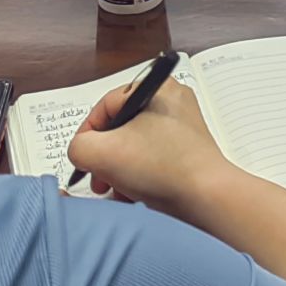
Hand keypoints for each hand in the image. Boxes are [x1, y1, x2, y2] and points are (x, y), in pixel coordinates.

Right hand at [66, 80, 234, 213]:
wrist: (207, 198)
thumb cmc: (162, 167)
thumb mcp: (104, 153)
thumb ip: (79, 147)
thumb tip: (82, 152)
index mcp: (157, 87)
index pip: (106, 106)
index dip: (87, 135)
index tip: (83, 159)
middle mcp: (172, 102)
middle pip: (120, 128)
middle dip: (104, 158)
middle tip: (99, 180)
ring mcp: (183, 127)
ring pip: (135, 147)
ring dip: (119, 171)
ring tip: (118, 192)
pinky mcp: (188, 151)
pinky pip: (153, 159)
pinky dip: (138, 177)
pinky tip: (135, 196)